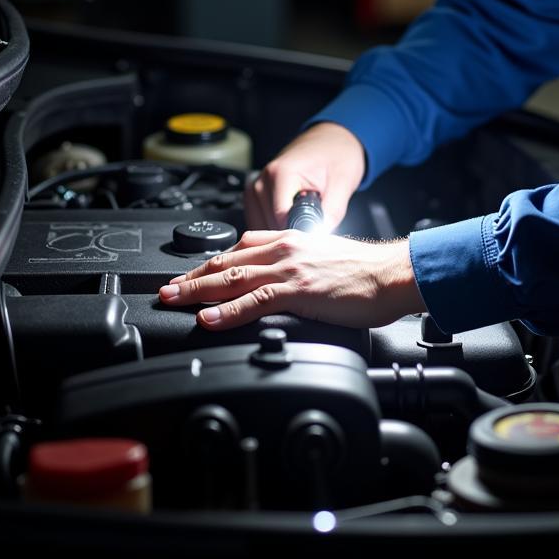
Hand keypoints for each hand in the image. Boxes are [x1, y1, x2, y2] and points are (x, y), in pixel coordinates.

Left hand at [157, 229, 426, 329]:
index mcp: (290, 240)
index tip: (190, 275)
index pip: (238, 248)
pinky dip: (228, 311)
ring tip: (173, 301)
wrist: (393, 274)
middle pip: (226, 261)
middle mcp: (285, 249)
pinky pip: (255, 300)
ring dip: (197, 291)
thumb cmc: (366, 273)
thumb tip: (278, 284)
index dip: (209, 263)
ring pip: (233, 278)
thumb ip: (297, 265)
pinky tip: (209, 318)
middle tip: (166, 290)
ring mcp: (290, 269)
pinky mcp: (299, 290)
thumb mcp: (323, 259)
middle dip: (192, 276)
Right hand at [244, 122, 365, 230]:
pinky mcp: (256, 194)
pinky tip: (294, 220)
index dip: (299, 231)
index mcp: (281, 172)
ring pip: (261, 226)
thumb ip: (332, 211)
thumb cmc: (338, 155)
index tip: (315, 236)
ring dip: (281, 231)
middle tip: (315, 227)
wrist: (332, 140)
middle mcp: (263, 179)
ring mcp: (256, 186)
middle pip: (268, 224)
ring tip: (305, 220)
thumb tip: (320, 237)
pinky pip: (259, 220)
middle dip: (291, 233)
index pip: (280, 218)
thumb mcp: (343, 182)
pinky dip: (274, 226)